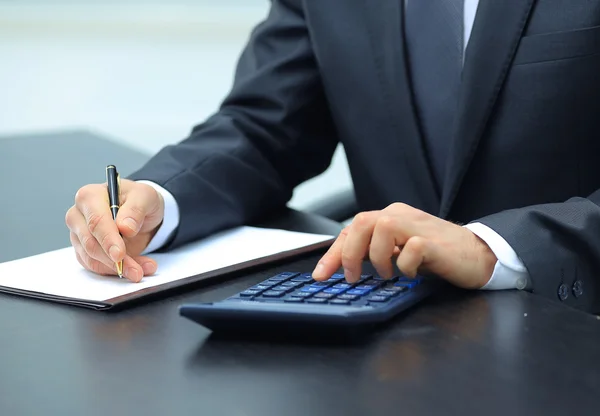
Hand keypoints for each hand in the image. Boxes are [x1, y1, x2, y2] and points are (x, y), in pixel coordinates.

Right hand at [65, 179, 163, 281]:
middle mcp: (78, 215)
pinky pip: (95, 266)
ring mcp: (78, 235)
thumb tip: (125, 227)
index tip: (120, 254)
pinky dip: (114, 271)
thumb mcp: (145, 197)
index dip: (108, 239)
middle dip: (114, 260)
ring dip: (118, 268)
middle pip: (91, 243)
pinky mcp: (83, 251)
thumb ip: (136, 209)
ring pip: (92, 258)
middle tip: (136, 270)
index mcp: (90, 196)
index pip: (95, 221)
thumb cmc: (138, 200)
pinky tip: (133, 269)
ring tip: (140, 270)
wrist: (138, 213)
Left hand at [312, 203, 496, 288]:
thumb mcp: (400, 251)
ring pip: (382, 228)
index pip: (352, 228)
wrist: (477, 254)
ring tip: (388, 274)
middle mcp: (401, 215)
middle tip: (353, 277)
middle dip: (349, 253)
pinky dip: (406, 265)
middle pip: (362, 222)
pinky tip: (411, 274)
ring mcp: (418, 227)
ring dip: (378, 257)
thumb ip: (376, 251)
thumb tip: (345, 265)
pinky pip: (411, 248)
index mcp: (391, 216)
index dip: (333, 253)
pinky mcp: (435, 243)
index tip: (321, 275)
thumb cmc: (437, 254)